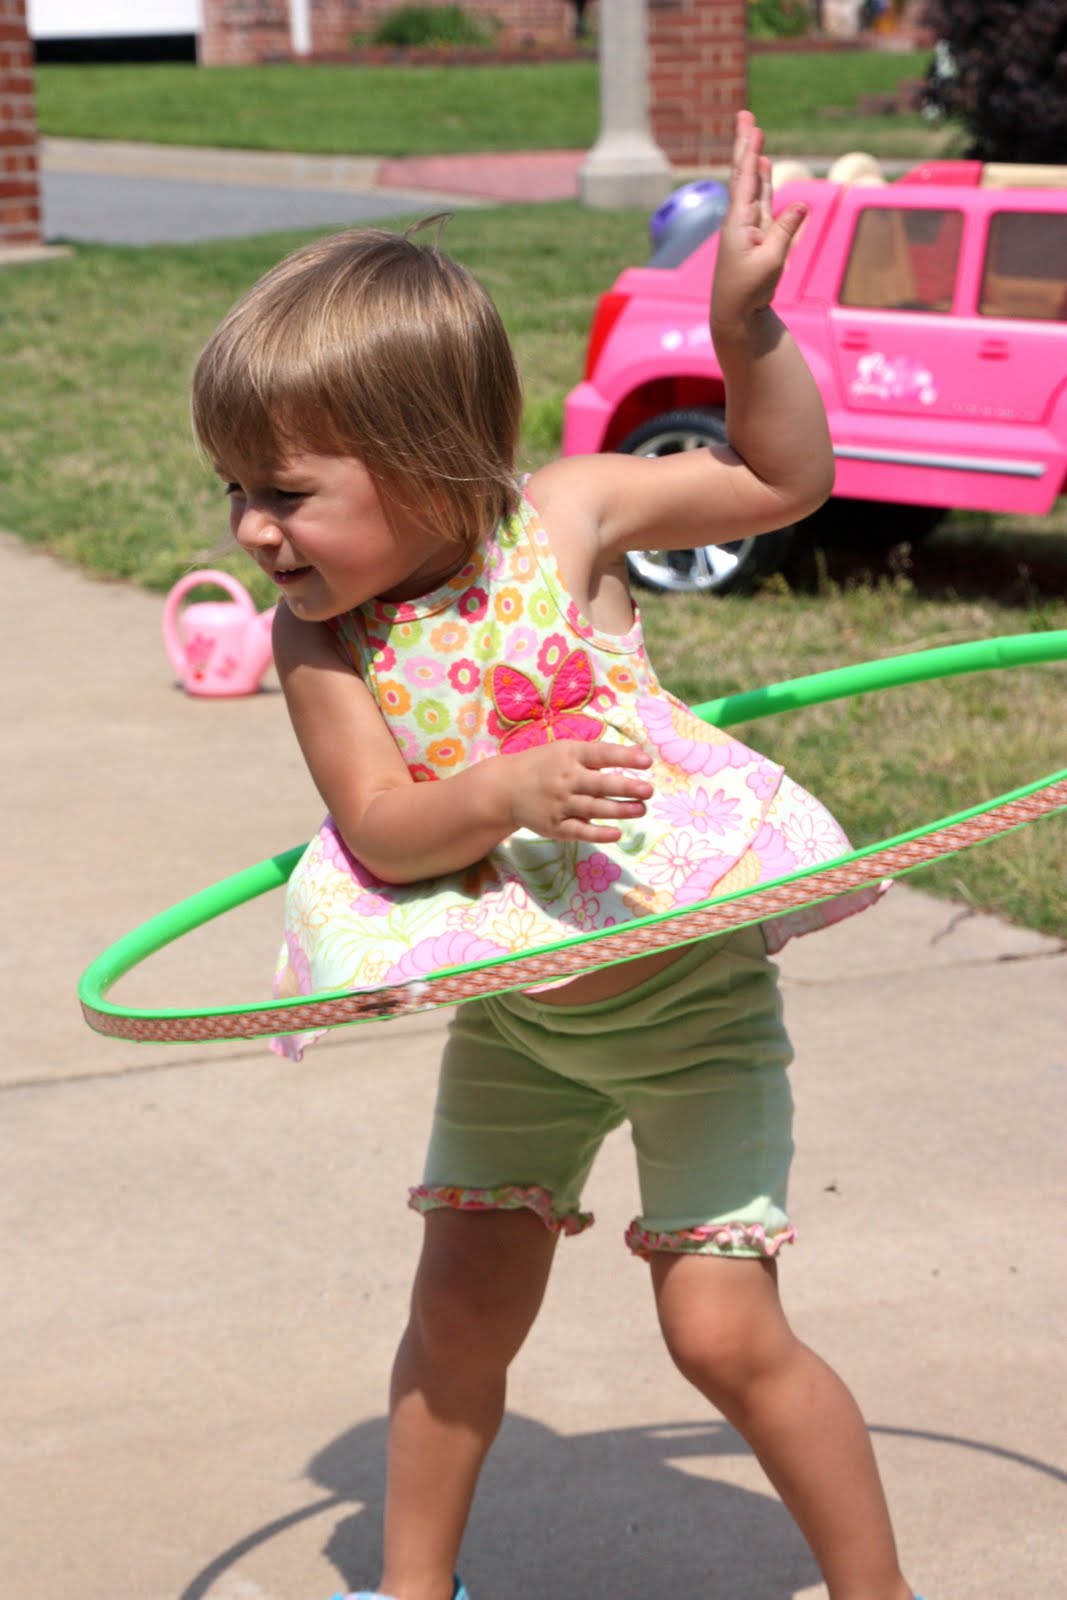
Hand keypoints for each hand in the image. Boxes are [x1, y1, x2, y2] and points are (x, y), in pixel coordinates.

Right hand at [504, 740, 653, 843]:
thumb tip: (636, 757)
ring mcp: (559, 804)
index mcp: (569, 755)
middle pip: (600, 784)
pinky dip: (598, 834)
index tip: (647, 762)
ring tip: (641, 809)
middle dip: (626, 788)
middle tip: (649, 790)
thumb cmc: (544, 765)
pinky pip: (579, 831)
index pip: (601, 755)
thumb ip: (596, 755)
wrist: (504, 789)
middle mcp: (565, 779)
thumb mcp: (565, 750)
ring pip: (594, 808)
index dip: (624, 758)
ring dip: (619, 810)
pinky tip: (617, 833)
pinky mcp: (554, 826)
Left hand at [710, 109, 807, 338]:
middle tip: (745, 116)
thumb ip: (785, 231)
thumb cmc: (749, 290)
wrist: (735, 313)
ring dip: (754, 159)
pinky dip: (763, 182)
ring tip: (754, 134)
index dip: (749, 152)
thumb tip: (802, 204)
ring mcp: (748, 226)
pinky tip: (764, 168)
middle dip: (745, 144)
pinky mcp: (757, 235)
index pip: (744, 180)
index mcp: (738, 222)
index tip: (752, 127)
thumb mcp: (771, 261)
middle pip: (743, 174)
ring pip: (752, 185)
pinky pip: (761, 202)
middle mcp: (740, 219)